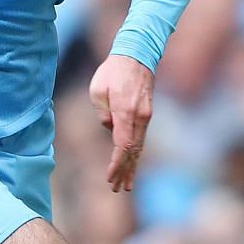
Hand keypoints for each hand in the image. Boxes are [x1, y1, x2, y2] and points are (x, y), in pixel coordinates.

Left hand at [88, 54, 153, 192]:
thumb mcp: (97, 92)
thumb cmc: (112, 72)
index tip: (110, 178)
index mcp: (126, 112)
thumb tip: (110, 129)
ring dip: (132, 166)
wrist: (137, 54)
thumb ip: (103, 114)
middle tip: (117, 189)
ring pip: (139, 146)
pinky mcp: (146, 113)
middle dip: (125, 172)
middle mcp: (140, 117)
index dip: (117, 164)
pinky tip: (132, 164)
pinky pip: (140, 138)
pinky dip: (135, 153)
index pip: (123, 146)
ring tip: (126, 184)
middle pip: (133, 151)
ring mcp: (146, 116)